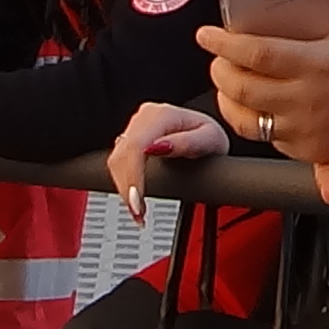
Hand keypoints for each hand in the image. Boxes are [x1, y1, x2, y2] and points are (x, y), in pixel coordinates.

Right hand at [108, 103, 228, 223]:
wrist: (208, 135)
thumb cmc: (211, 137)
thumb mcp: (210, 140)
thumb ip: (187, 143)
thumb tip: (158, 147)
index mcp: (162, 115)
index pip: (137, 146)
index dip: (133, 176)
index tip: (137, 201)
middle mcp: (145, 117)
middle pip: (122, 155)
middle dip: (127, 188)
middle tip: (139, 214)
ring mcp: (135, 126)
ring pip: (116, 160)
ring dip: (124, 189)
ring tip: (138, 211)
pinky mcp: (130, 138)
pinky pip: (119, 162)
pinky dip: (124, 183)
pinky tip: (134, 198)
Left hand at [199, 0, 328, 164]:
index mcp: (316, 64)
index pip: (256, 53)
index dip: (224, 43)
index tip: (207, 34)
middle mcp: (305, 100)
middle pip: (241, 88)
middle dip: (219, 69)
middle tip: (216, 56)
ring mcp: (303, 130)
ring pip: (244, 119)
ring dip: (226, 98)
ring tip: (227, 80)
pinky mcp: (305, 151)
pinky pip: (264, 138)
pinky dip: (250, 119)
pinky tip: (249, 104)